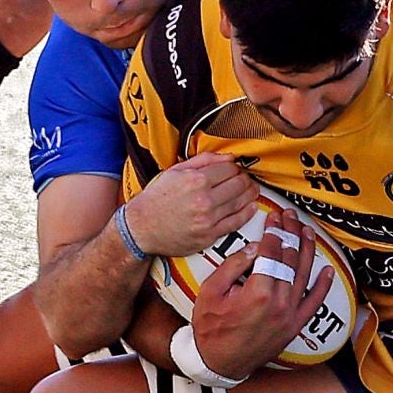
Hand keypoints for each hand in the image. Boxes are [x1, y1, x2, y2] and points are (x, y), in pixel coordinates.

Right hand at [123, 153, 258, 255]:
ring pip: (241, 202)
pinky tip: (252, 207)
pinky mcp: (209, 235)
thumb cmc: (156, 199)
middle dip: (245, 179)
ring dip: (250, 194)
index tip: (234, 169)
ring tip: (251, 190)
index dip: (235, 167)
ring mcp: (208, 219)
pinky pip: (236, 222)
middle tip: (245, 179)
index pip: (230, 168)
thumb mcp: (175, 171)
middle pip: (239, 184)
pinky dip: (247, 213)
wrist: (140, 228)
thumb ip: (204, 161)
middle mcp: (203, 200)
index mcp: (195, 180)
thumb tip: (230, 157)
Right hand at [190, 209, 332, 378]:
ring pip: (304, 275)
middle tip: (289, 217)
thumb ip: (232, 266)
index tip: (273, 218)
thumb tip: (253, 247)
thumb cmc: (210, 329)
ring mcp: (290, 315)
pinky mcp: (295, 326)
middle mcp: (279, 303)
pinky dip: (323, 285)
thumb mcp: (210, 292)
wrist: (218, 364)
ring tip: (307, 231)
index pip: (271, 253)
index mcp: (258, 293)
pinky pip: (315, 303)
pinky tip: (328, 269)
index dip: (273, 232)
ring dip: (307, 250)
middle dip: (290, 234)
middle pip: (290, 259)